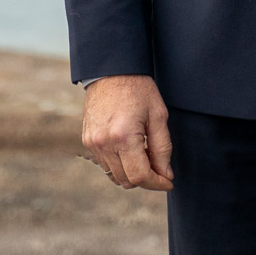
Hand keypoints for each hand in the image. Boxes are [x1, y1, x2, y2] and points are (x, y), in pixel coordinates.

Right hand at [81, 74, 173, 191]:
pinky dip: (119, 164)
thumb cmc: (138, 89)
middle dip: (146, 178)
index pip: (140, 176)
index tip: (168, 181)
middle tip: (158, 163)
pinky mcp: (87, 141)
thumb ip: (163, 148)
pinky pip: (105, 165)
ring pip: (115, 176)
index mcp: (124, 137)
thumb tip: (165, 175)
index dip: (157, 183)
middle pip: (127, 180)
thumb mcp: (158, 115)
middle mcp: (104, 143)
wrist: (111, 71)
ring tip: (143, 153)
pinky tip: (129, 149)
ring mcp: (93, 143)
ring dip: (131, 173)